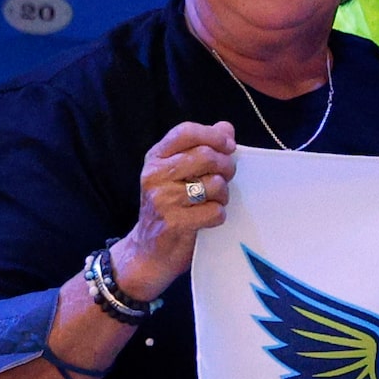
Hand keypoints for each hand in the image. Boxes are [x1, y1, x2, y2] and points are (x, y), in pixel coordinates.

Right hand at [112, 121, 238, 303]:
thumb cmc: (169, 207)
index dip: (213, 135)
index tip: (229, 146)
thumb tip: (226, 128)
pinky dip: (218, 215)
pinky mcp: (175, 223)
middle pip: (206, 156)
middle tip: (225, 178)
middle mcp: (155, 176)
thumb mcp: (178, 174)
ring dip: (223, 195)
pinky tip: (206, 219)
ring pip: (215, 184)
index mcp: (155, 158)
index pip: (185, 132)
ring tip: (212, 201)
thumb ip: (201, 148)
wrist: (149, 251)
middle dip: (226, 167)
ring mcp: (163, 200)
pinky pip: (215, 211)